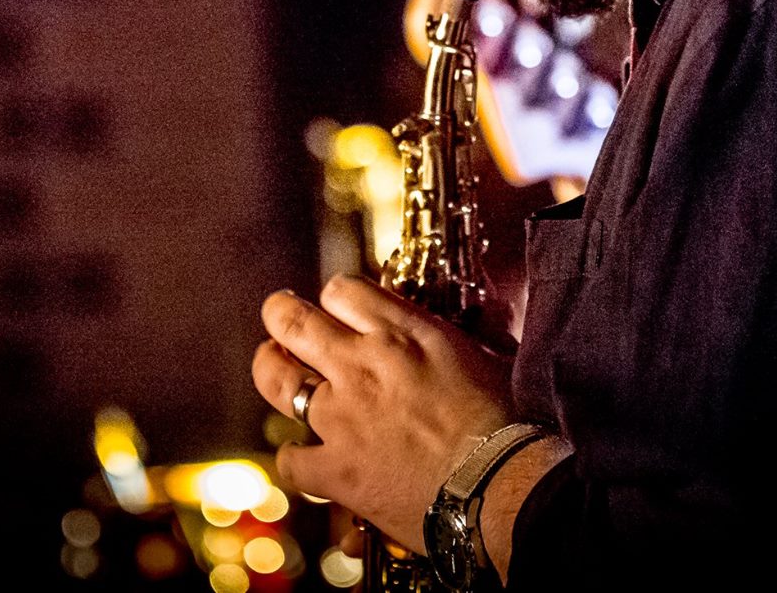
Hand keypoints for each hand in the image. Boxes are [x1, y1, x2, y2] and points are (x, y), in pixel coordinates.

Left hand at [252, 274, 513, 552]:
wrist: (501, 486)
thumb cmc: (507, 422)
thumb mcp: (484, 355)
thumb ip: (451, 336)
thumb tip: (457, 321)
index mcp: (400, 332)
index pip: (342, 290)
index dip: (335, 297)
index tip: (339, 308)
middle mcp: (360, 365)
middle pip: (292, 320)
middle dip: (280, 313)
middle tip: (280, 314)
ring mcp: (341, 417)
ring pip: (276, 379)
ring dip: (269, 368)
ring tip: (271, 364)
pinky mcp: (335, 469)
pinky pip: (290, 459)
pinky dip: (294, 457)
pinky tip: (303, 457)